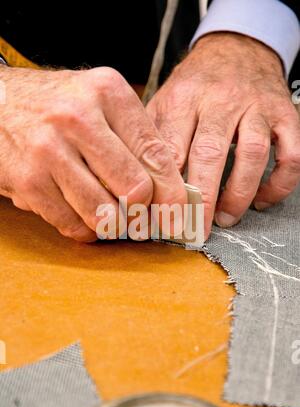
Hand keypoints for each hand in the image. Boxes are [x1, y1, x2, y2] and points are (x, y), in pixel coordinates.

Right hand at [0, 66, 185, 240]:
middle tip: (143, 218)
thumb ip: (135, 137)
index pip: (156, 152)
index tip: (178, 213)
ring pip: (104, 214)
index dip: (173, 192)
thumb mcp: (99, 102)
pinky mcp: (29, 181)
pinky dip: (85, 230)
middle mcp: (78, 118)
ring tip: (113, 217)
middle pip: (135, 188)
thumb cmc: (54, 107)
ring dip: (114, 225)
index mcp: (107, 92)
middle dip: (144, 213)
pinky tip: (85, 217)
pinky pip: (72, 224)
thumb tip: (170, 187)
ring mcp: (50, 150)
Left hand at [147, 33, 299, 238]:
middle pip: (210, 153)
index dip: (166, 189)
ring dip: (238, 194)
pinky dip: (278, 184)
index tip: (162, 218)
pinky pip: (291, 155)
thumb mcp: (165, 98)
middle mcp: (221, 100)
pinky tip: (261, 201)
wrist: (237, 48)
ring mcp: (256, 107)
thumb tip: (140, 181)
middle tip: (194, 230)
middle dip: (201, 199)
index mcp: (184, 99)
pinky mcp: (284, 115)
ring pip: (252, 154)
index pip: (171, 149)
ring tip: (225, 219)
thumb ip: (153, 135)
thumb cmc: (196, 83)